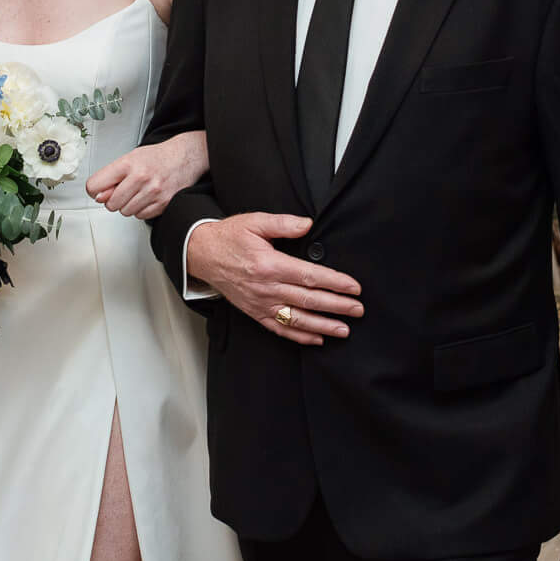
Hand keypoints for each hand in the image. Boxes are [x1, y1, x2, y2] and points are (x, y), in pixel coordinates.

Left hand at [87, 132, 207, 219]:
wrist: (185, 157)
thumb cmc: (156, 157)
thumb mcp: (129, 159)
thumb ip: (111, 177)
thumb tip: (98, 198)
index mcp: (128, 164)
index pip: (95, 186)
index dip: (95, 190)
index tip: (100, 190)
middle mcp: (141, 177)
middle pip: (111, 204)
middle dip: (114, 200)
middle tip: (124, 190)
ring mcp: (153, 192)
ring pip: (125, 212)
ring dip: (128, 205)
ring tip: (137, 192)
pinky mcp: (163, 203)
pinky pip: (141, 216)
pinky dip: (141, 210)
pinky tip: (147, 197)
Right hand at [185, 213, 361, 346]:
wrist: (201, 254)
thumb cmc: (229, 236)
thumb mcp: (255, 221)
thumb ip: (283, 223)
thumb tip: (308, 224)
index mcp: (269, 264)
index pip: (310, 276)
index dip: (335, 283)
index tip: (354, 287)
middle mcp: (266, 287)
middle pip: (308, 300)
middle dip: (337, 306)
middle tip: (358, 310)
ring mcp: (260, 303)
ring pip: (297, 319)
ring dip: (323, 326)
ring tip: (344, 330)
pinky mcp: (254, 312)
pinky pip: (279, 328)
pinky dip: (299, 335)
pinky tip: (317, 339)